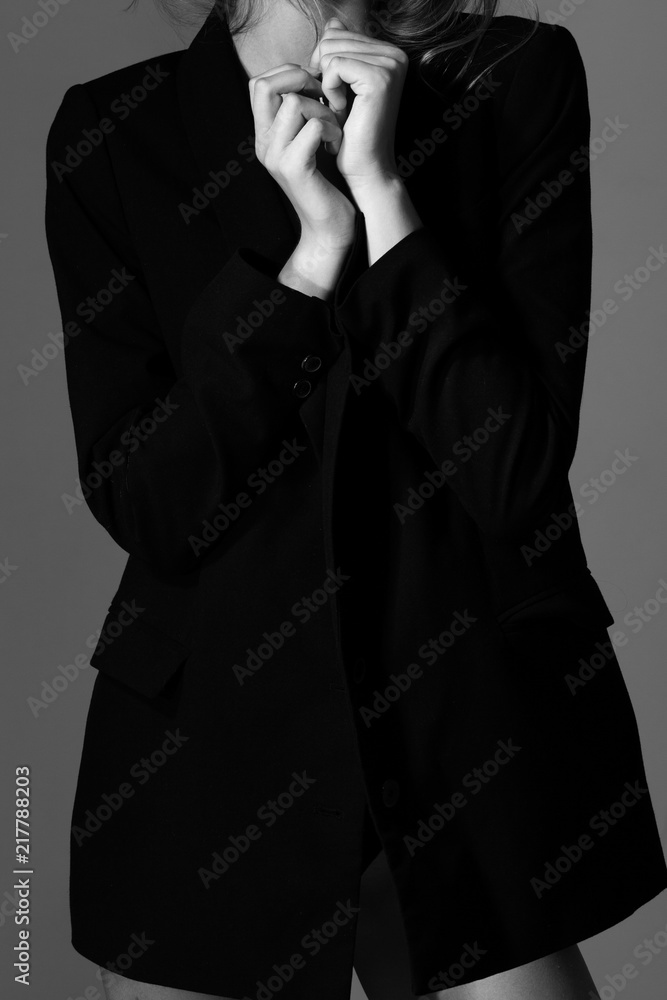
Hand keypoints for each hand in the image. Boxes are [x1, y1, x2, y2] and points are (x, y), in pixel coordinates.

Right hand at [249, 64, 355, 251]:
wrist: (329, 227)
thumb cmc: (326, 181)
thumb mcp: (309, 140)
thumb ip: (302, 112)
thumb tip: (311, 74)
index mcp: (264, 135)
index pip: (258, 83)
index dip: (288, 73)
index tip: (316, 88)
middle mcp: (263, 144)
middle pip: (264, 85)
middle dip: (300, 80)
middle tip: (325, 99)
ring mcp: (275, 156)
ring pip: (294, 102)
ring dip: (323, 108)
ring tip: (334, 129)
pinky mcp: (294, 169)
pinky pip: (313, 126)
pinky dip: (332, 128)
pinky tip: (337, 144)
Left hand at [307, 17, 409, 197]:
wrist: (366, 168)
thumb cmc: (352, 133)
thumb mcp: (342, 85)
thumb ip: (341, 50)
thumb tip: (333, 22)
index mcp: (389, 52)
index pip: (336, 34)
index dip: (323, 64)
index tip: (336, 94)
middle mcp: (395, 54)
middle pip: (331, 39)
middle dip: (322, 73)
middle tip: (337, 104)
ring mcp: (390, 65)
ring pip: (330, 51)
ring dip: (325, 84)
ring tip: (341, 108)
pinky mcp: (379, 78)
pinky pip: (334, 66)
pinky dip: (329, 90)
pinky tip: (341, 110)